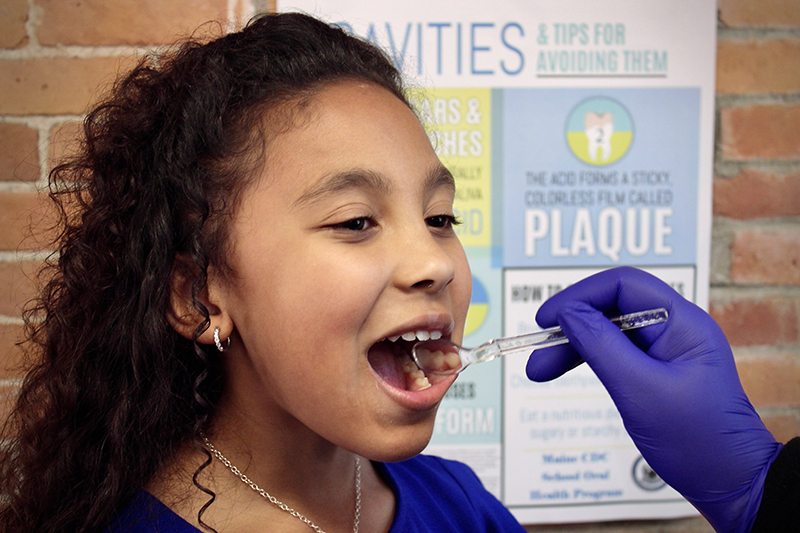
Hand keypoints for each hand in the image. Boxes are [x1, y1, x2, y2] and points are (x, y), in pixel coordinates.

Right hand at [526, 267, 781, 532]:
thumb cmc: (698, 442)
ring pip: (609, 330)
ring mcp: (667, 350)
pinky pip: (616, 352)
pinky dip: (588, 360)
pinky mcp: (658, 371)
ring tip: (540, 370)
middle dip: (571, 325)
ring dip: (573, 346)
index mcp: (683, 323)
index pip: (622, 285)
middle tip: (538, 352)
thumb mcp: (640, 390)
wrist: (732, 485)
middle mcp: (676, 328)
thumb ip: (601, 346)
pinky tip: (567, 371)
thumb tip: (568, 313)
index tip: (547, 319)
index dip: (579, 296)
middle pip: (611, 306)